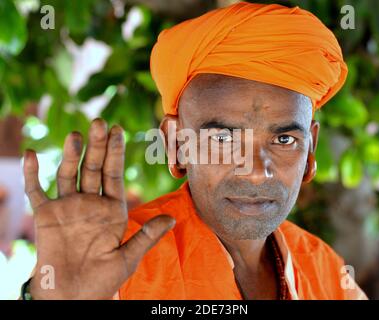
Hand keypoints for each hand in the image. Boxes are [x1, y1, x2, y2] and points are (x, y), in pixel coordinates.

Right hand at [24, 119, 174, 298]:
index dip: (116, 152)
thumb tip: (172, 219)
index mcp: (112, 209)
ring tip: (76, 135)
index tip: (119, 130)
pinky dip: (32, 174)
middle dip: (97, 146)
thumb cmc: (102, 279)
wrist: (73, 296)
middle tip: (100, 123)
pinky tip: (30, 154)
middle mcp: (90, 203)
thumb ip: (147, 236)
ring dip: (70, 154)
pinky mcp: (46, 216)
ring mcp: (68, 207)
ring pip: (68, 173)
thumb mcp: (128, 257)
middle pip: (93, 168)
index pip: (114, 174)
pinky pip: (37, 191)